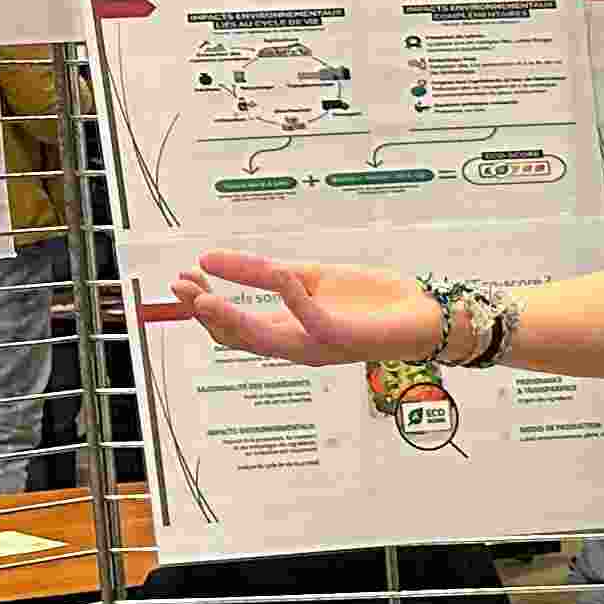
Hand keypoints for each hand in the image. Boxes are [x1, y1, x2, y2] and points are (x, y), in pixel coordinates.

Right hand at [174, 252, 442, 364]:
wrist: (422, 310)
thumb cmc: (369, 300)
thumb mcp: (308, 277)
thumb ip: (261, 271)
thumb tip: (209, 258)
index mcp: (286, 329)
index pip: (231, 325)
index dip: (201, 304)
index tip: (183, 276)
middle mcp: (296, 343)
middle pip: (236, 338)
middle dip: (204, 313)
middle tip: (181, 285)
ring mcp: (318, 345)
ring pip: (264, 340)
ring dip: (232, 319)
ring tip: (204, 297)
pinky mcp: (344, 339)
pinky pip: (312, 322)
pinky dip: (293, 298)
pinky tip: (282, 274)